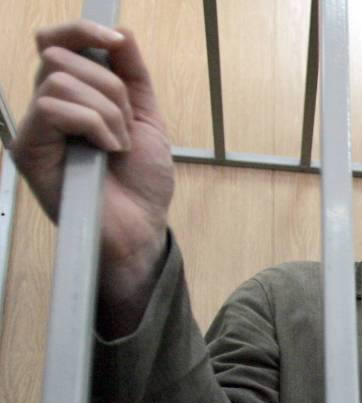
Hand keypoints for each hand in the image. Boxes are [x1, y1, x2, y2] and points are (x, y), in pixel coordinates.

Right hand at [9, 20, 173, 306]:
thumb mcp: (147, 117)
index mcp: (75, 97)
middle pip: (61, 56)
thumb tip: (122, 33)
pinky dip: (94, 124)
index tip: (116, 41)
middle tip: (125, 126)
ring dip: (106, 111)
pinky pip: (52, 109)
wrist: (141, 225)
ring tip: (119, 144)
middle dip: (111, 88)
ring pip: (59, 80)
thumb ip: (134, 76)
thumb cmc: (142, 179)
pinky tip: (107, 150)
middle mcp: (49, 108)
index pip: (58, 43)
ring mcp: (36, 129)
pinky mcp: (27, 150)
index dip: (83, 30)